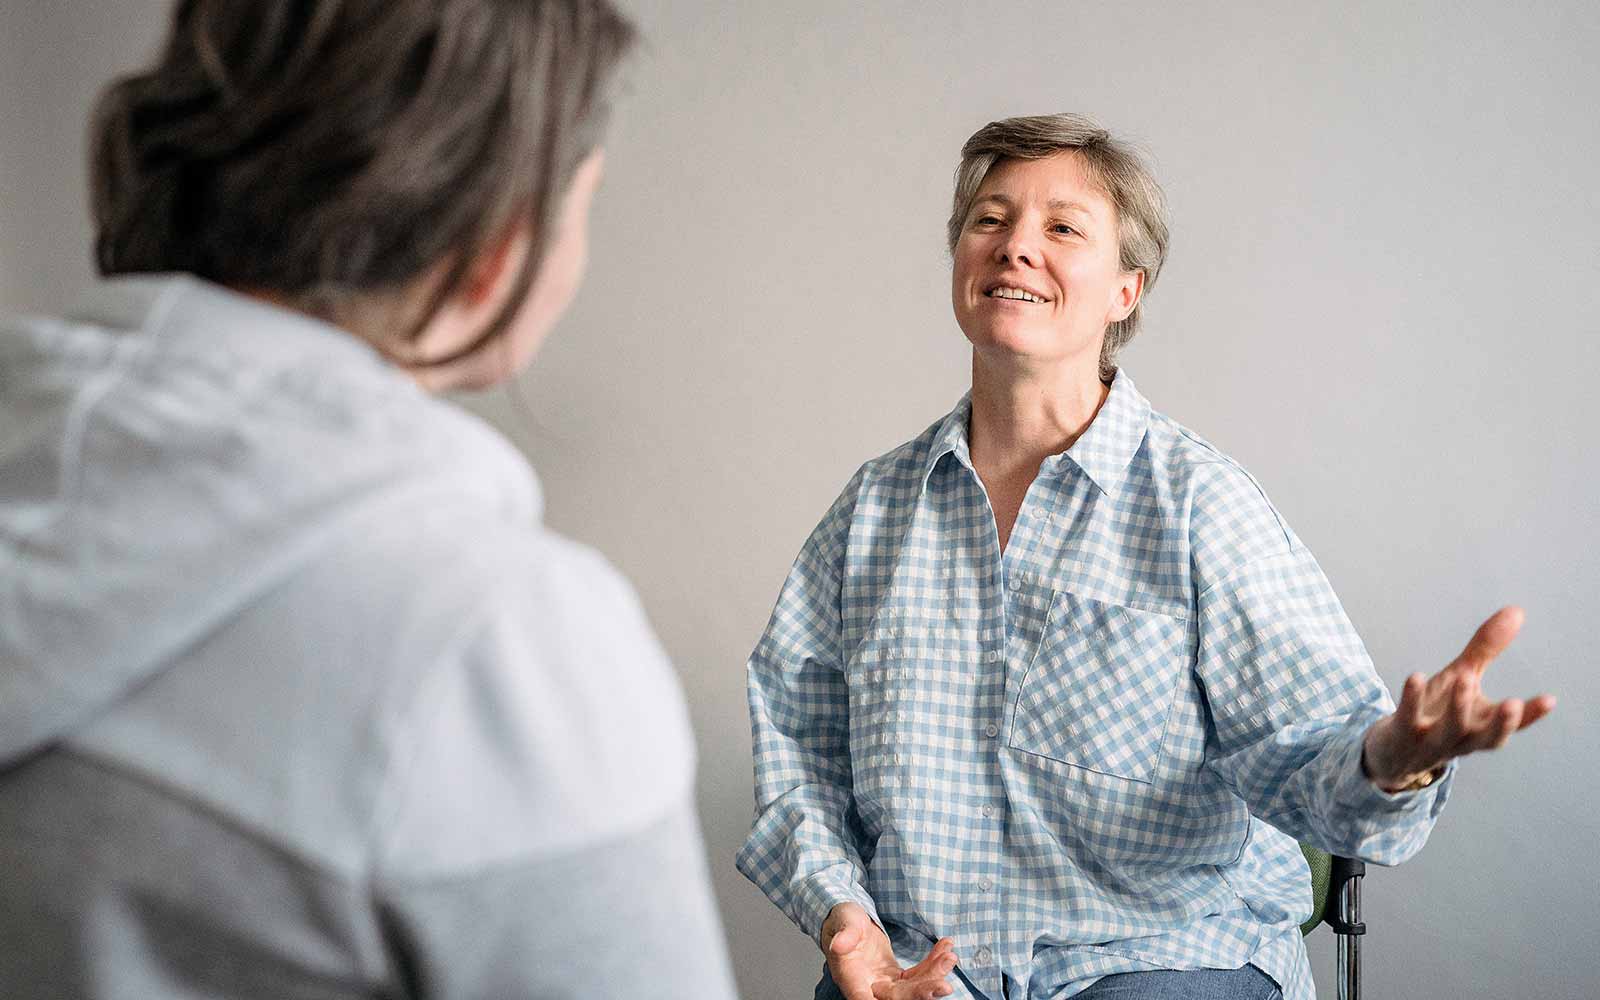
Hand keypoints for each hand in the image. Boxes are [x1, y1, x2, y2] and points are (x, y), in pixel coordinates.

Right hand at [821, 902, 956, 999]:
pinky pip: (918, 974)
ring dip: (934, 976)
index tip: (917, 999)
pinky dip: (933, 963)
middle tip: (945, 986)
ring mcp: (884, 983)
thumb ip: (844, 934)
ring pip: (912, 989)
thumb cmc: (842, 919)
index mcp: (851, 977)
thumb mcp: (843, 920)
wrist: (849, 918)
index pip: (865, 998)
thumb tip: (838, 945)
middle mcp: (868, 986)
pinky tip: (946, 948)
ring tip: (950, 958)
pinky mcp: (896, 977)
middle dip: (923, 992)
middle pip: (898, 998)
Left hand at [1362, 606, 1555, 791]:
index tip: (1549, 700)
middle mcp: (1461, 739)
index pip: (1510, 725)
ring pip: (1449, 730)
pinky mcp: (1401, 734)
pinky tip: (1416, 676)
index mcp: (1480, 727)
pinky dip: (1412, 698)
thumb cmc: (1435, 711)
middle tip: (1512, 704)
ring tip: (1463, 677)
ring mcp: (1431, 740)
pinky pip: (1407, 717)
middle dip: (1500, 723)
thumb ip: (1486, 649)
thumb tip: (1516, 611)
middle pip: (1485, 737)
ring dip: (1457, 707)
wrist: (1392, 750)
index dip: (1530, 715)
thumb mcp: (1462, 677)